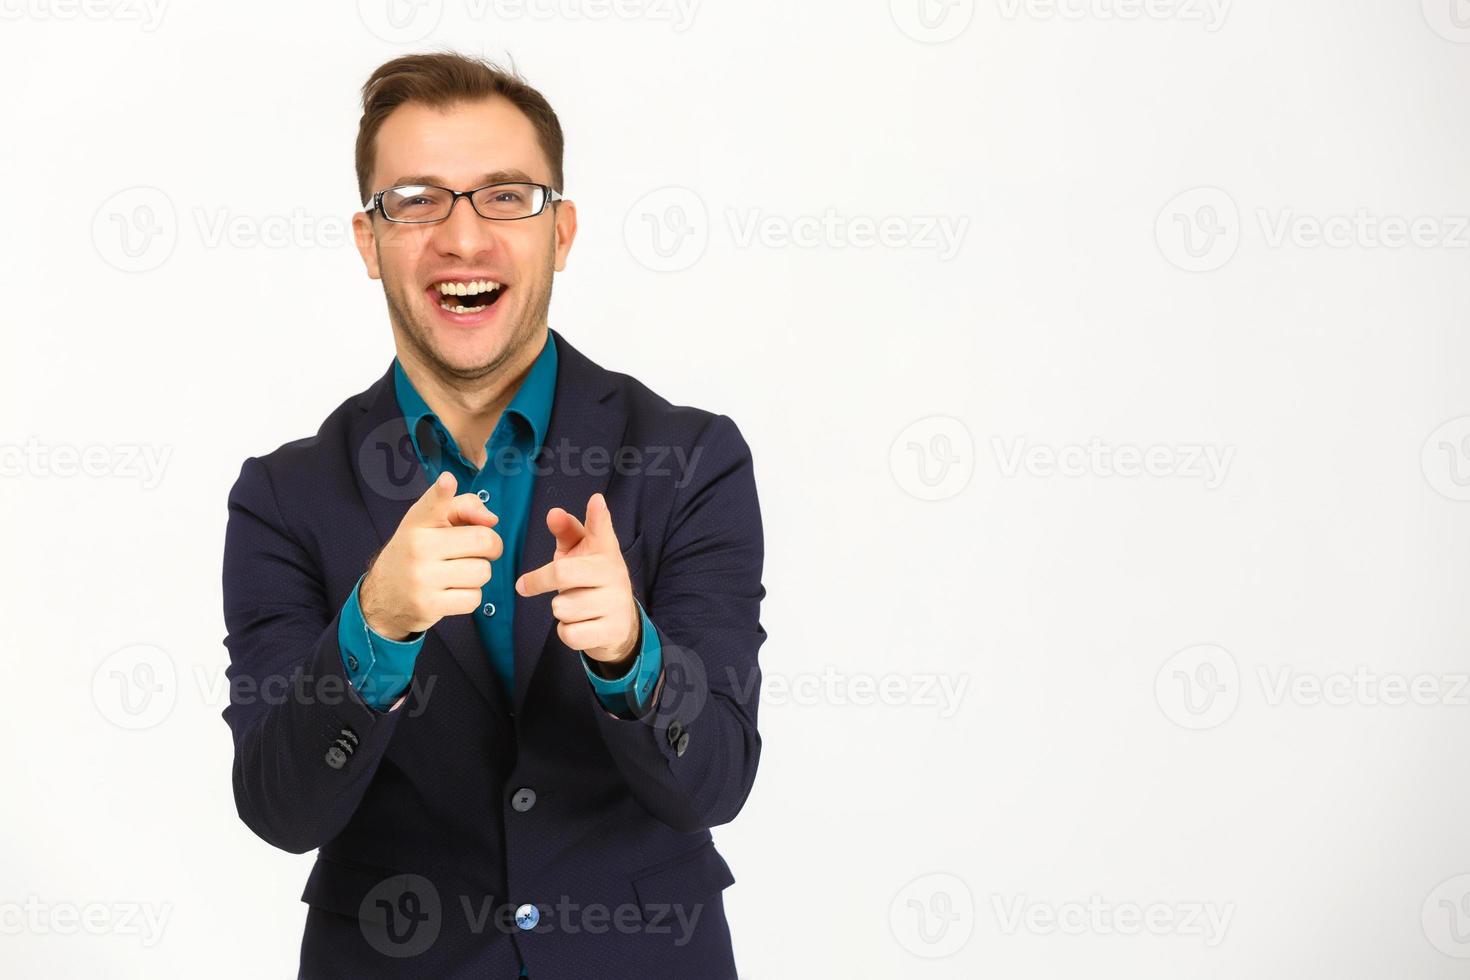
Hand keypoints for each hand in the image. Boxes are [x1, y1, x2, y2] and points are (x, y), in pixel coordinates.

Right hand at [360, 471, 501, 639]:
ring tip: (458, 573)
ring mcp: (421, 578)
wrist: (383, 597)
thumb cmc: (418, 553)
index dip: (442, 491)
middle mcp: (417, 547)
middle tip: (477, 551)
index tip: (447, 481)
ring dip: (478, 574)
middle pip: (483, 540)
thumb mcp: (430, 524)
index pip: (433, 503)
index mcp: (418, 522)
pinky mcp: (428, 605)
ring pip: (483, 572)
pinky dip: (469, 596)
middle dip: (491, 546)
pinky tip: (452, 591)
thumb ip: (464, 508)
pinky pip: (474, 598)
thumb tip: (491, 519)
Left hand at [515, 492, 639, 668]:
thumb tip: (553, 513)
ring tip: (573, 606)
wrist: (619, 623)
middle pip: (561, 573)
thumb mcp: (579, 555)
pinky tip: (580, 625)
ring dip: (560, 610)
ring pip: (562, 608)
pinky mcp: (613, 630)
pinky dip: (567, 631)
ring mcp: (616, 603)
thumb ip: (566, 532)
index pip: (601, 529)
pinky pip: (569, 633)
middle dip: (539, 581)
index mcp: (605, 551)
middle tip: (529, 585)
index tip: (595, 500)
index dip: (598, 515)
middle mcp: (614, 573)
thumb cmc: (589, 581)